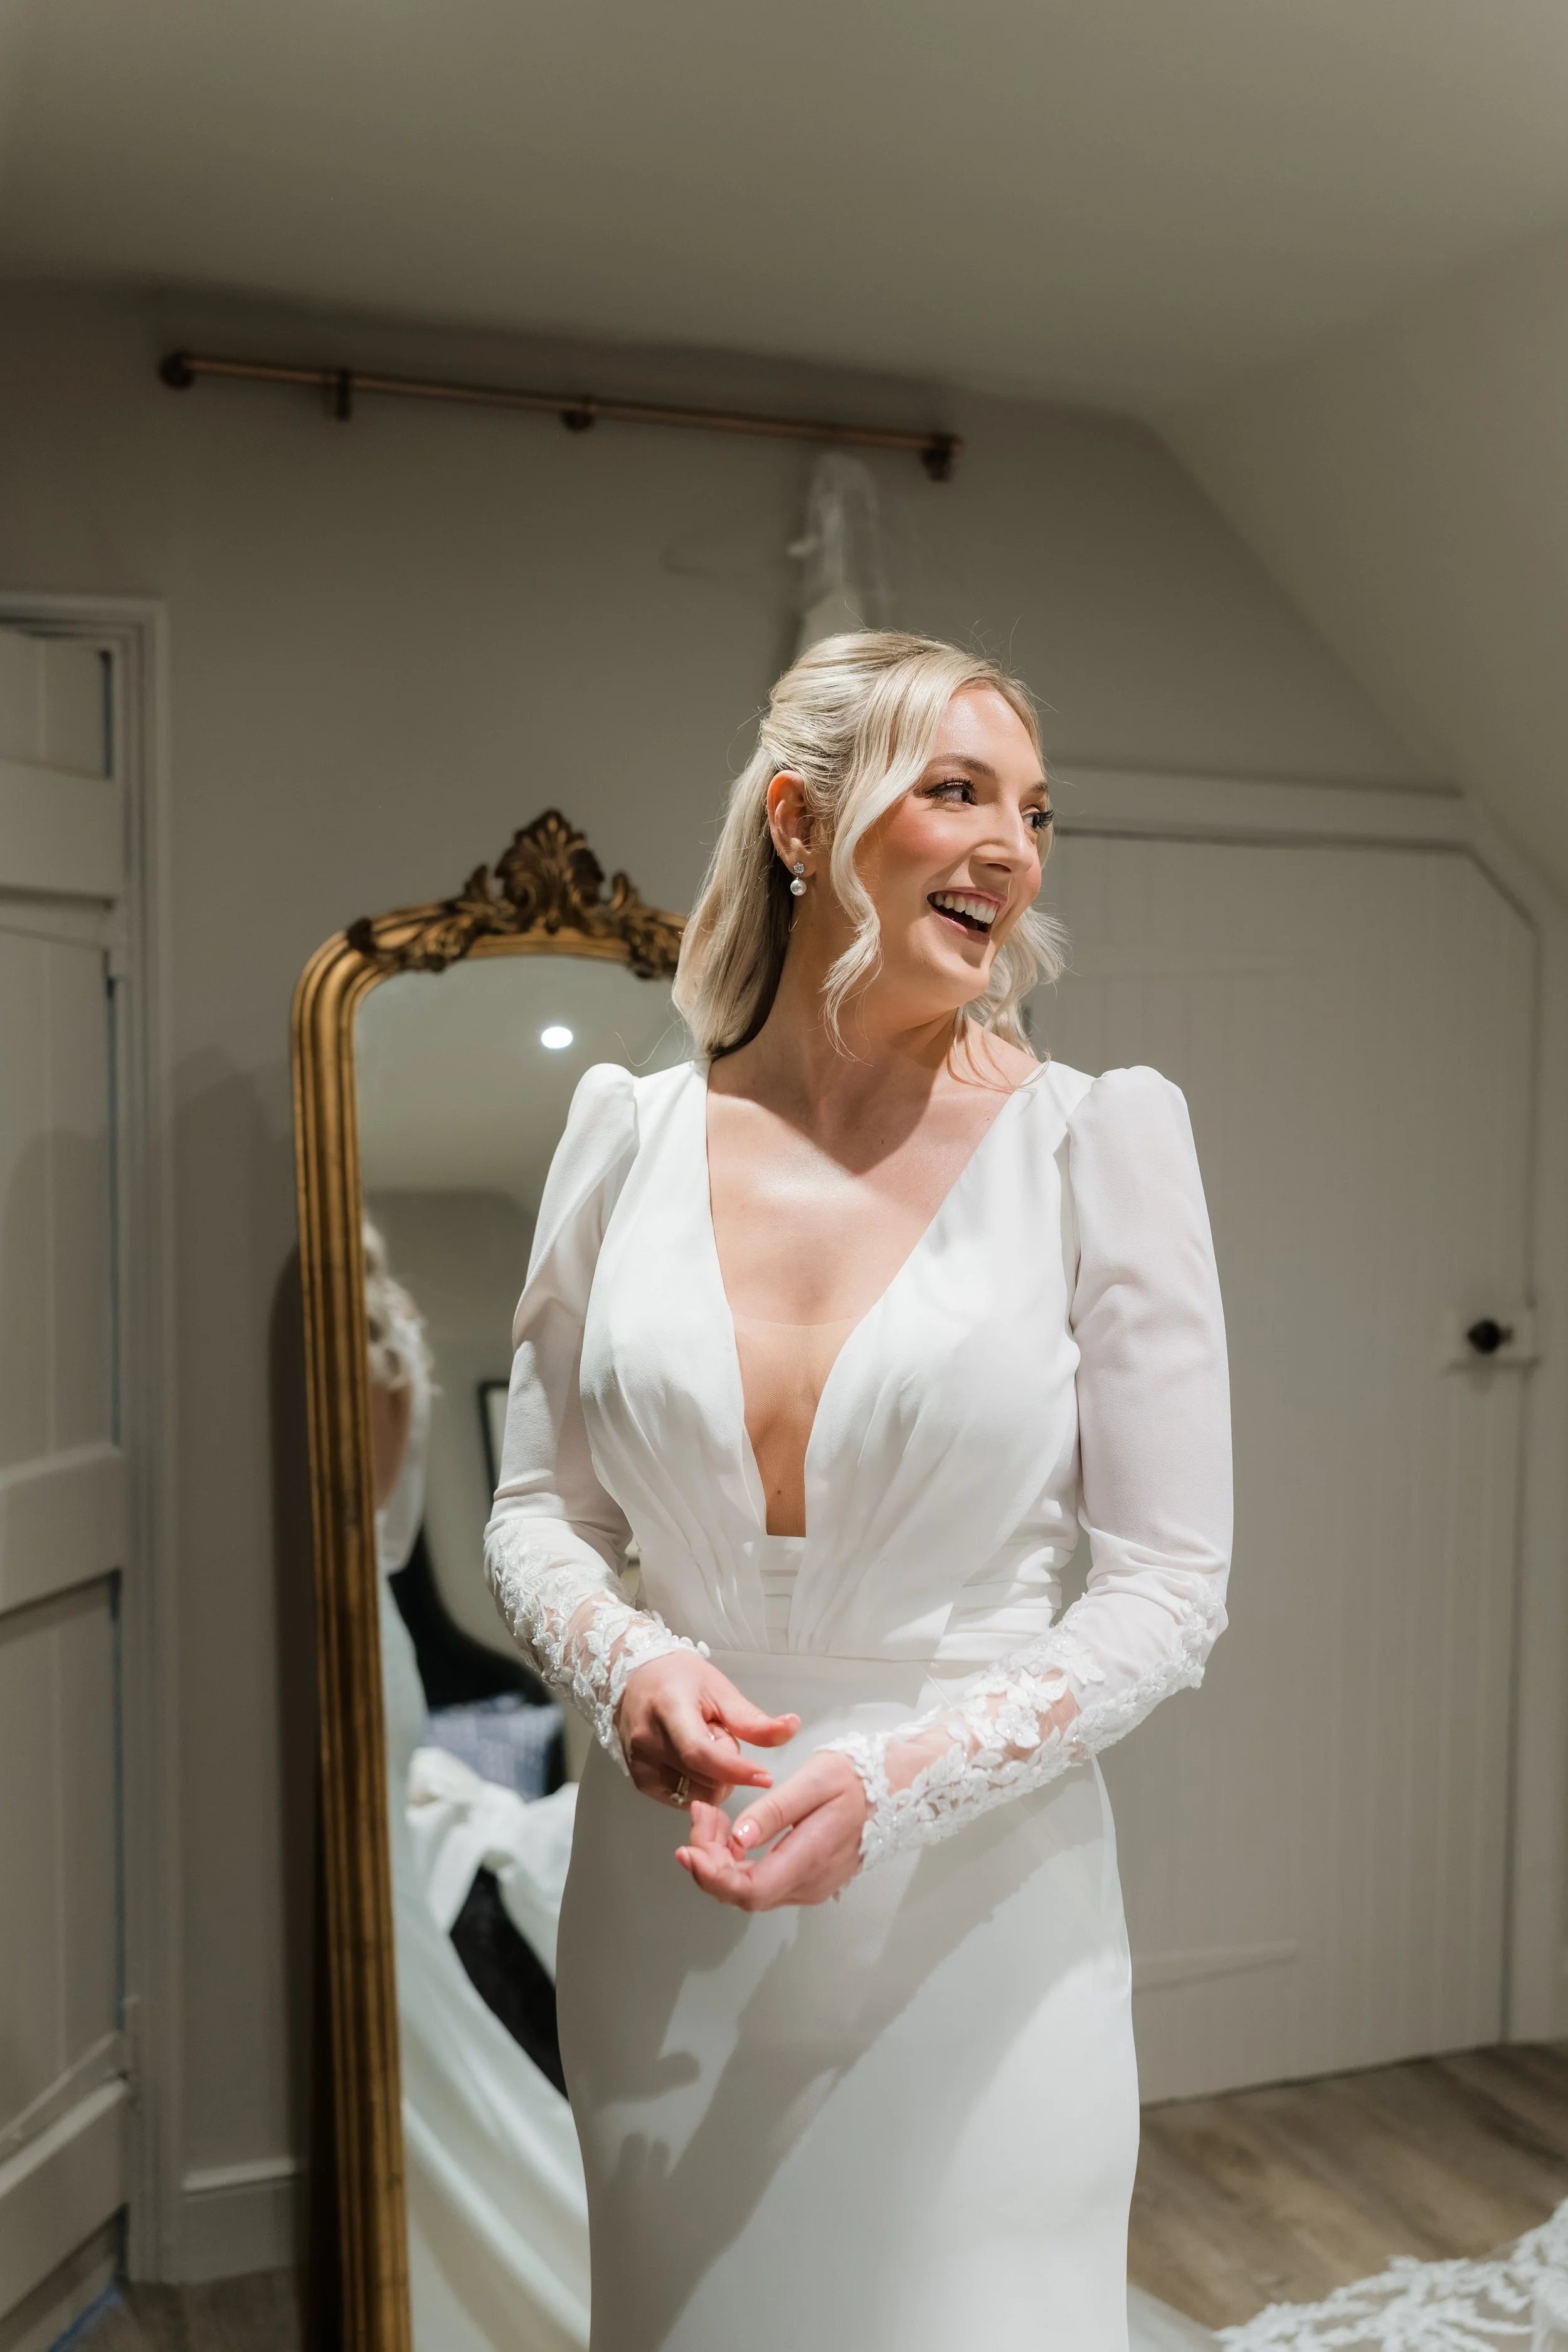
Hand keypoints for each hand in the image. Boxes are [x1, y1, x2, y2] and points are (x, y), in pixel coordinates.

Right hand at [617, 1650, 798, 1809]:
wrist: (637, 1677)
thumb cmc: (681, 1679)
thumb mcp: (721, 1690)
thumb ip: (753, 1720)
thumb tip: (792, 1729)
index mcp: (669, 1709)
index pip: (702, 1753)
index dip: (736, 1770)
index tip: (765, 1776)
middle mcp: (648, 1741)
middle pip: (703, 1778)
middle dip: (726, 1767)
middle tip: (719, 1735)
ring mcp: (640, 1764)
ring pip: (695, 1795)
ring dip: (712, 1779)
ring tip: (702, 1746)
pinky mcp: (640, 1781)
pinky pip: (681, 1799)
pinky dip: (697, 1786)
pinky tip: (691, 1761)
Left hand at [676, 1750, 867, 1909]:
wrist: (897, 1789)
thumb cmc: (858, 1779)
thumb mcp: (815, 1780)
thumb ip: (776, 1811)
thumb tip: (739, 1839)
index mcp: (810, 1860)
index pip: (748, 1891)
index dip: (711, 1877)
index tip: (687, 1849)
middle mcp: (809, 1884)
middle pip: (743, 1894)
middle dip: (709, 1861)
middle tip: (699, 1817)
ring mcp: (811, 1886)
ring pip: (750, 1890)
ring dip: (721, 1861)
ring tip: (711, 1819)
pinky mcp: (810, 1879)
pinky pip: (764, 1881)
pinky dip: (739, 1862)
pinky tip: (733, 1833)